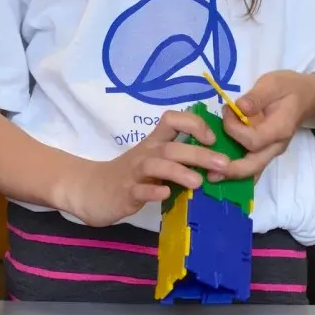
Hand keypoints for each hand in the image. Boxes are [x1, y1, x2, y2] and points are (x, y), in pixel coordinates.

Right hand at [76, 110, 231, 226]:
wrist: (91, 191)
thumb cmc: (129, 176)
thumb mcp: (152, 161)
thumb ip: (178, 159)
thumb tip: (215, 162)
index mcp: (154, 144)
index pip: (172, 120)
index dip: (194, 124)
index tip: (212, 139)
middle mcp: (145, 154)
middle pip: (171, 147)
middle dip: (199, 153)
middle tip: (224, 164)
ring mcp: (134, 173)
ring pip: (156, 166)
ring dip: (178, 171)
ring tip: (198, 182)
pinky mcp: (125, 193)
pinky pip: (139, 190)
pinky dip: (153, 191)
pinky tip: (165, 193)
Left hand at [220, 70, 314, 180]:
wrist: (306, 98)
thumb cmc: (288, 89)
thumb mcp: (273, 84)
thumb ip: (257, 97)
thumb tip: (239, 107)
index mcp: (280, 129)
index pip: (254, 140)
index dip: (234, 130)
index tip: (226, 111)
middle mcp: (276, 146)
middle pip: (254, 165)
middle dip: (231, 170)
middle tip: (209, 173)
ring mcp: (270, 151)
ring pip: (252, 170)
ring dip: (231, 176)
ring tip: (209, 178)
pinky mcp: (263, 151)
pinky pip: (251, 167)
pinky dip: (235, 173)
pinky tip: (218, 174)